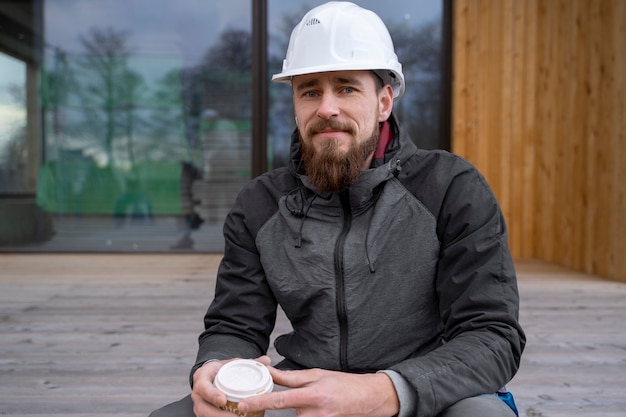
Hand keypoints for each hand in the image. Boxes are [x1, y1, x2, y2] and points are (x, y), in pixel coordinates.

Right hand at [191, 356, 271, 416]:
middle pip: (203, 408)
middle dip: (218, 415)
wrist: (213, 375)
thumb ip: (249, 362)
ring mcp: (200, 406)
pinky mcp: (205, 414)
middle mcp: (198, 394)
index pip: (203, 387)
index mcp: (202, 377)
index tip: (223, 400)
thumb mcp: (232, 363)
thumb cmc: (222, 370)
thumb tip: (266, 360)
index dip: (212, 395)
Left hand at [238, 367, 399, 416]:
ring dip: (296, 413)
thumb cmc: (343, 384)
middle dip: (278, 409)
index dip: (259, 402)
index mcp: (312, 396)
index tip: (243, 405)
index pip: (280, 399)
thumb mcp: (316, 375)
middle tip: (276, 404)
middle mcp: (315, 415)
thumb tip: (269, 372)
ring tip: (313, 402)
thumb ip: (291, 377)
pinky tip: (313, 409)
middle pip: (286, 415)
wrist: (368, 398)